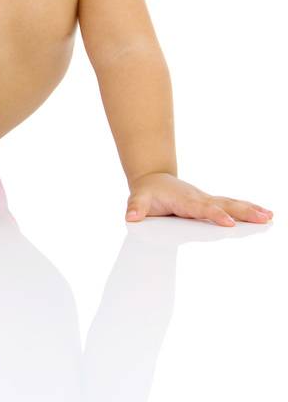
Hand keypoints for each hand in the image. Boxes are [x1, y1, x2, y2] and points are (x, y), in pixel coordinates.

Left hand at [125, 173, 271, 226]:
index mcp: (184, 200)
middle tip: (264, 217)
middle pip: (224, 205)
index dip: (215, 214)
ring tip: (270, 216)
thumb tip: (131, 218)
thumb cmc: (148, 191)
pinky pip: (232, 206)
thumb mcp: (138, 198)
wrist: (153, 179)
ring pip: (232, 204)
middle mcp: (199, 199)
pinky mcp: (211, 203)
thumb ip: (135, 208)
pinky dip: (248, 209)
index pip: (202, 208)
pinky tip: (265, 215)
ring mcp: (207, 200)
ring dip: (251, 210)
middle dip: (243, 212)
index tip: (228, 222)